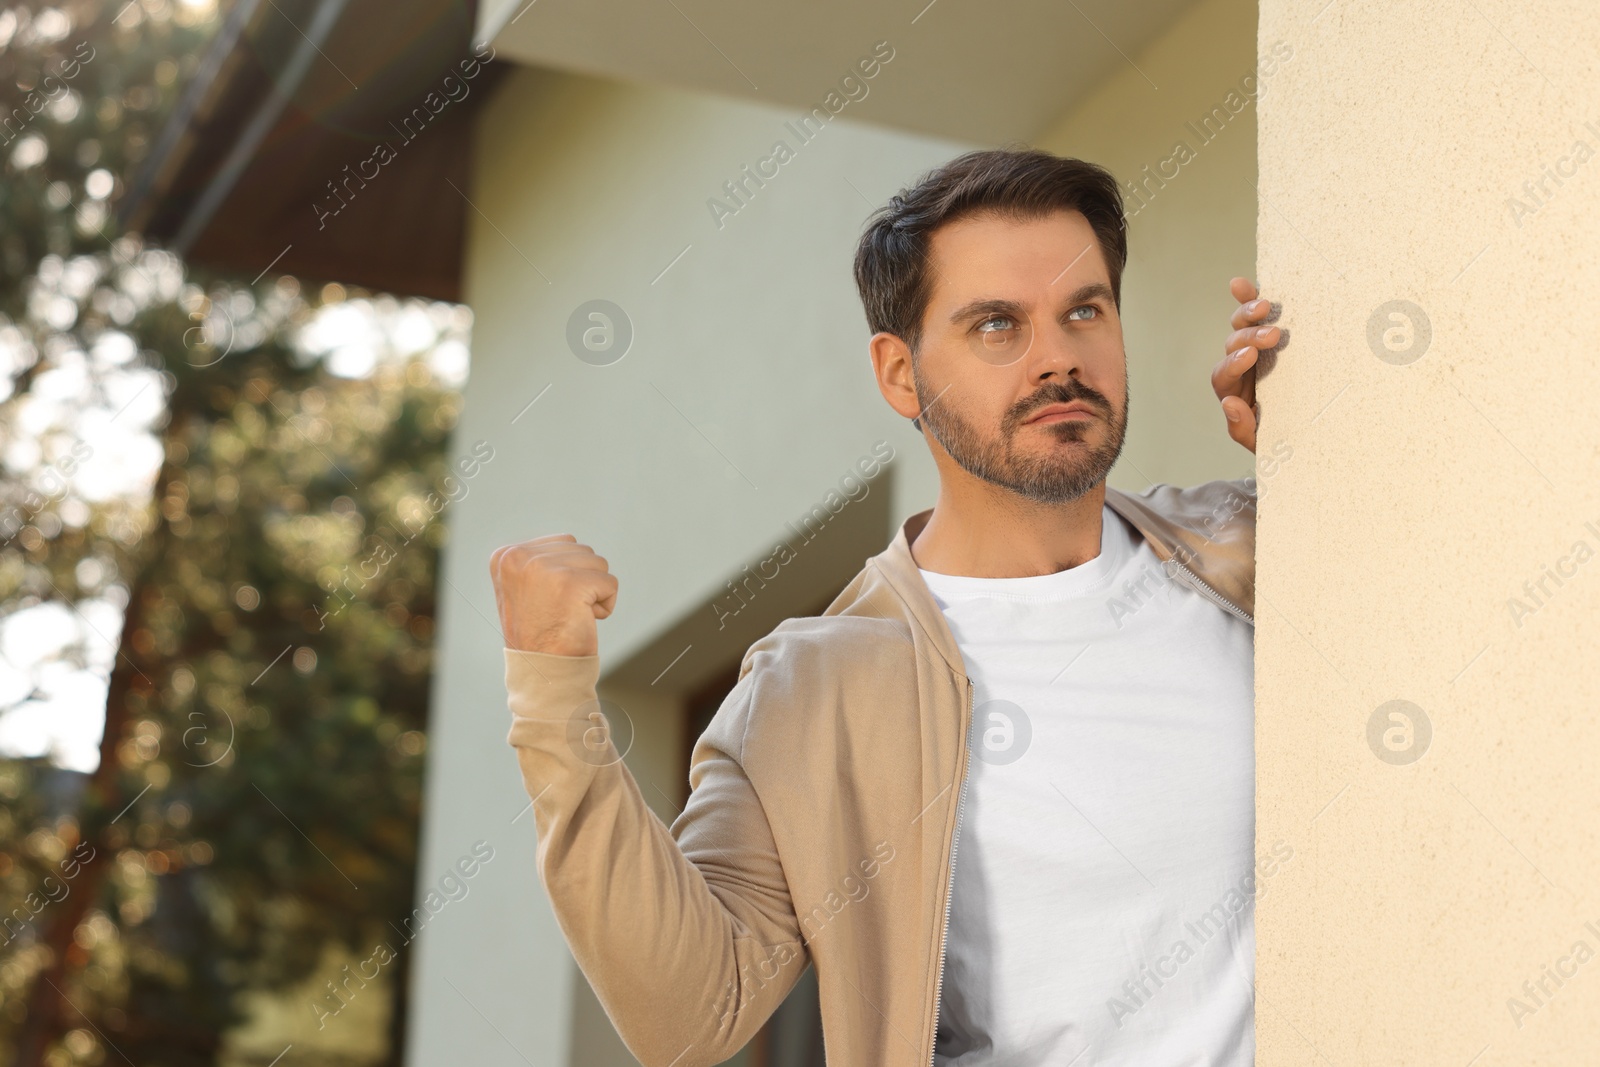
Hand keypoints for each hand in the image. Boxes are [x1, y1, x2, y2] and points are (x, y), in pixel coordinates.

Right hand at [490, 534, 617, 656]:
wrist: (543, 673)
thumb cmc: (540, 634)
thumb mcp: (525, 589)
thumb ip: (540, 561)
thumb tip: (571, 544)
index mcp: (505, 556)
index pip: (562, 544)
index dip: (566, 575)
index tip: (547, 603)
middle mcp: (518, 557)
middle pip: (581, 551)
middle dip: (582, 581)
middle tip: (560, 612)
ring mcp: (543, 568)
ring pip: (597, 564)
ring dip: (593, 592)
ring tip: (570, 615)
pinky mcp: (569, 583)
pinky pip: (610, 583)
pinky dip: (606, 605)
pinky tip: (584, 620)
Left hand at [1213, 277, 1280, 452]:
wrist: (1305, 431)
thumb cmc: (1280, 435)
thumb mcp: (1262, 440)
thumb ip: (1242, 427)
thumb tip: (1229, 404)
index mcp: (1234, 390)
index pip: (1223, 376)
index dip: (1232, 364)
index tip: (1250, 357)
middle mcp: (1240, 367)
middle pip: (1233, 345)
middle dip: (1249, 337)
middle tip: (1272, 336)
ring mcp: (1256, 348)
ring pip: (1243, 325)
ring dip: (1249, 313)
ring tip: (1264, 306)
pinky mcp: (1272, 334)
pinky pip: (1258, 315)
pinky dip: (1248, 298)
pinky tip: (1241, 284)